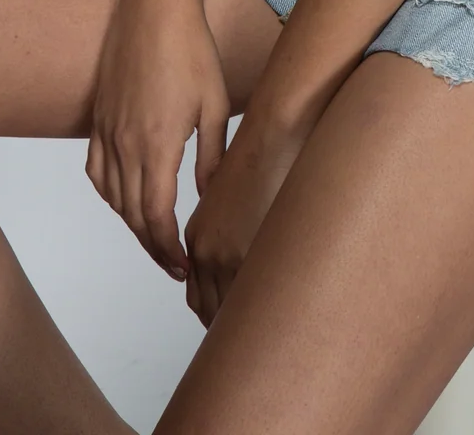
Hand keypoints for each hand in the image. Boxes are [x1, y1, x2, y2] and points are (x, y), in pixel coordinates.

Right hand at [86, 0, 231, 279]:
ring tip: (156, 237)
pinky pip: (96, 170)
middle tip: (174, 264)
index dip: (168, 249)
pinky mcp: (99, 118)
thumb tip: (211, 200)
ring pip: (112, 196)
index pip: (156, 216)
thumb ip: (212, 158)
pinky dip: (109, 194)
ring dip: (132, 224)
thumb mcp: (215, 105)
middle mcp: (126, 143)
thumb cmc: (190, 49)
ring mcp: (107, 130)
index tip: (183, 265)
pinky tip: (125, 199)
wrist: (154, 6)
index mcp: (158, 144)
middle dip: (153, 245)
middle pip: (132, 214)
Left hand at [182, 104, 309, 326]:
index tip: (228, 323)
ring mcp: (223, 255)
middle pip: (207, 307)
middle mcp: (204, 249)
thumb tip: (247, 254)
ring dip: (237, 325)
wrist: (275, 133)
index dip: (213, 312)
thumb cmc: (265, 158)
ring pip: (221, 310)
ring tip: (260, 336)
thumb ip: (232, 230)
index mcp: (200, 234)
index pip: (198, 293)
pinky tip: (271, 319)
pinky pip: (242, 300)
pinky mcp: (245, 253)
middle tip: (243, 340)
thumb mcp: (237, 198)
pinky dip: (252, 314)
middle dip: (222, 326)